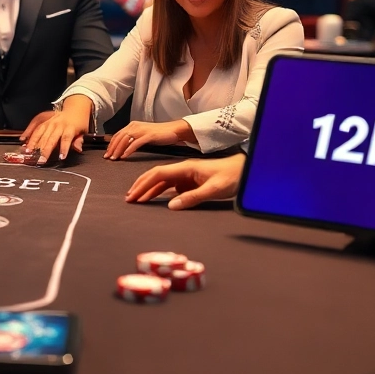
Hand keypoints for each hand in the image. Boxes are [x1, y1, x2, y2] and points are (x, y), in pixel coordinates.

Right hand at [21, 96, 91, 164]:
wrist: (74, 109)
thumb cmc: (79, 124)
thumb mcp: (83, 132)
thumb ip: (79, 141)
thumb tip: (78, 149)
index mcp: (70, 128)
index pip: (66, 138)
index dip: (64, 148)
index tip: (61, 157)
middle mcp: (58, 124)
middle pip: (51, 138)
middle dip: (45, 150)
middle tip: (41, 160)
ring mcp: (50, 121)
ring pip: (40, 132)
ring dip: (34, 142)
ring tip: (28, 152)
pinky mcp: (44, 119)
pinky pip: (35, 125)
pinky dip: (28, 132)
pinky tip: (23, 139)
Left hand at [104, 119, 193, 159]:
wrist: (174, 130)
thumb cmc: (159, 135)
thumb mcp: (143, 135)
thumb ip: (133, 139)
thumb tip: (123, 148)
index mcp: (133, 125)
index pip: (117, 135)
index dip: (110, 144)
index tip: (107, 153)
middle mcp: (135, 126)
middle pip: (119, 137)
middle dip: (112, 148)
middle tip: (108, 158)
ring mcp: (142, 130)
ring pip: (125, 140)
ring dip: (118, 150)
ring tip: (114, 158)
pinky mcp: (149, 135)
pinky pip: (136, 143)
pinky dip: (129, 150)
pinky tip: (125, 156)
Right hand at [125, 153, 245, 209]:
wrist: (245, 170)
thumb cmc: (232, 177)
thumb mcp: (214, 189)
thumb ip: (193, 197)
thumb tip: (171, 205)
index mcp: (186, 168)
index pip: (158, 174)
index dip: (144, 184)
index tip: (133, 195)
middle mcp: (184, 170)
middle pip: (156, 176)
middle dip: (141, 186)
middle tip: (129, 198)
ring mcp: (187, 176)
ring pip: (162, 181)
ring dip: (149, 189)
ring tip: (137, 199)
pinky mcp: (191, 182)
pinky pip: (170, 187)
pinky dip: (160, 192)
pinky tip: (154, 199)